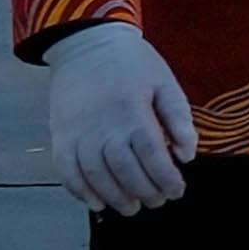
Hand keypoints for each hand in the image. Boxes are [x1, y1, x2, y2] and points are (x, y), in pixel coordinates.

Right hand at [43, 16, 197, 214]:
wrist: (86, 43)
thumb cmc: (132, 64)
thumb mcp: (164, 82)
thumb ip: (179, 119)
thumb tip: (187, 156)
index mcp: (133, 111)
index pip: (152, 156)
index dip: (166, 179)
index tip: (177, 191)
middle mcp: (104, 125)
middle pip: (125, 171)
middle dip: (145, 192)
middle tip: (157, 201)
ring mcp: (78, 132)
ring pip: (96, 176)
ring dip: (115, 197)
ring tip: (131, 207)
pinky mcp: (60, 135)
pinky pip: (66, 171)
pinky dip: (80, 191)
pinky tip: (97, 203)